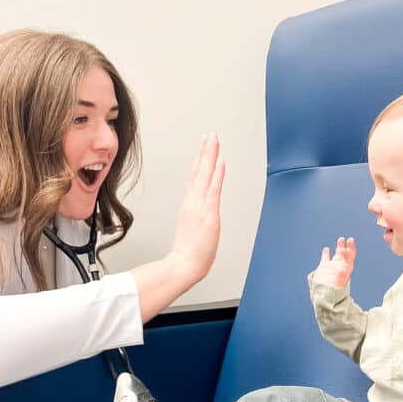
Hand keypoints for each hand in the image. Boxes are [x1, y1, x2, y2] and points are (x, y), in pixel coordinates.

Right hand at [168, 133, 224, 282]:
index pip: (194, 178)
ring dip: (210, 155)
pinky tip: (219, 161)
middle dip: (205, 151)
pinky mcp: (208, 213)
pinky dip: (217, 174)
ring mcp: (200, 206)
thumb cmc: (187, 253)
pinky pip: (213, 189)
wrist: (183, 266)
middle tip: (209, 135)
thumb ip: (190, 212)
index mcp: (189, 205)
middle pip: (199, 171)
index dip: (199, 161)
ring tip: (213, 139)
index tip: (203, 148)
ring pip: (205, 175)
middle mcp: (193, 202)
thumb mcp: (188, 229)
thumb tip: (191, 202)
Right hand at [311, 237, 355, 287]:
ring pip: (337, 255)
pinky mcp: (323, 268)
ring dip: (339, 247)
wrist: (324, 296)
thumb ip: (341, 275)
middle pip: (345, 255)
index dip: (351, 250)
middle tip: (349, 239)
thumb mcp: (338, 282)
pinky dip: (326, 254)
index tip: (349, 244)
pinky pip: (325, 259)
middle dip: (347, 247)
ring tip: (341, 239)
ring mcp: (332, 267)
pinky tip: (326, 249)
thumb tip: (343, 271)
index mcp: (345, 270)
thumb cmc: (333, 290)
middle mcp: (340, 267)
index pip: (350, 258)